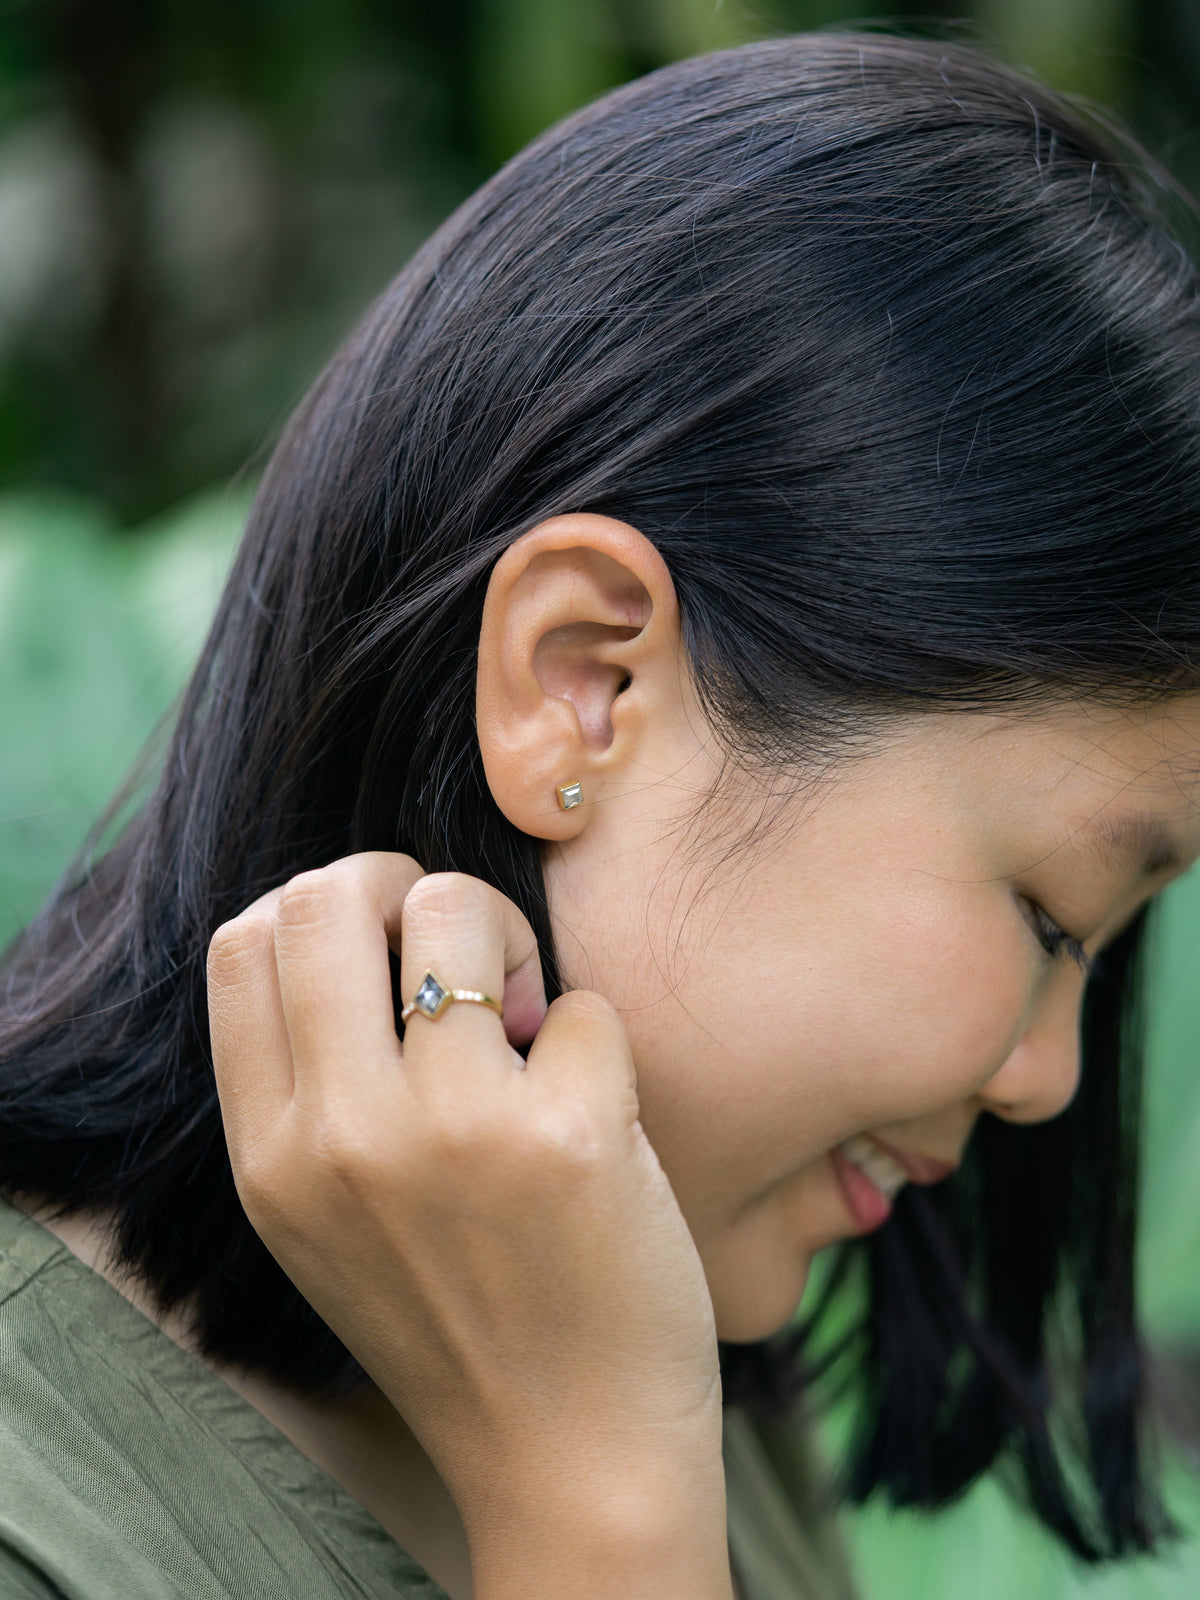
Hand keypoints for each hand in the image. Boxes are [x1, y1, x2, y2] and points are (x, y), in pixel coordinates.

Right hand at [207, 852, 731, 1599]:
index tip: (387, 944)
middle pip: (327, 895)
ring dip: (507, 939)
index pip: (244, 944)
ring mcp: (450, 1134)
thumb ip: (315, 1091)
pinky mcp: (565, 1137)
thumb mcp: (329, 1221)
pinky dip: (592, 1036)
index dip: (324, 909)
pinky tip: (595, 1109)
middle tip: (466, 949)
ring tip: (532, 1021)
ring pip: (456, 908)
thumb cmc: (461, 1321)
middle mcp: (341, 1139)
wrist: (570, 1459)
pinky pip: (581, 1003)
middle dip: (406, 885)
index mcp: (272, 1157)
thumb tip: (362, 926)